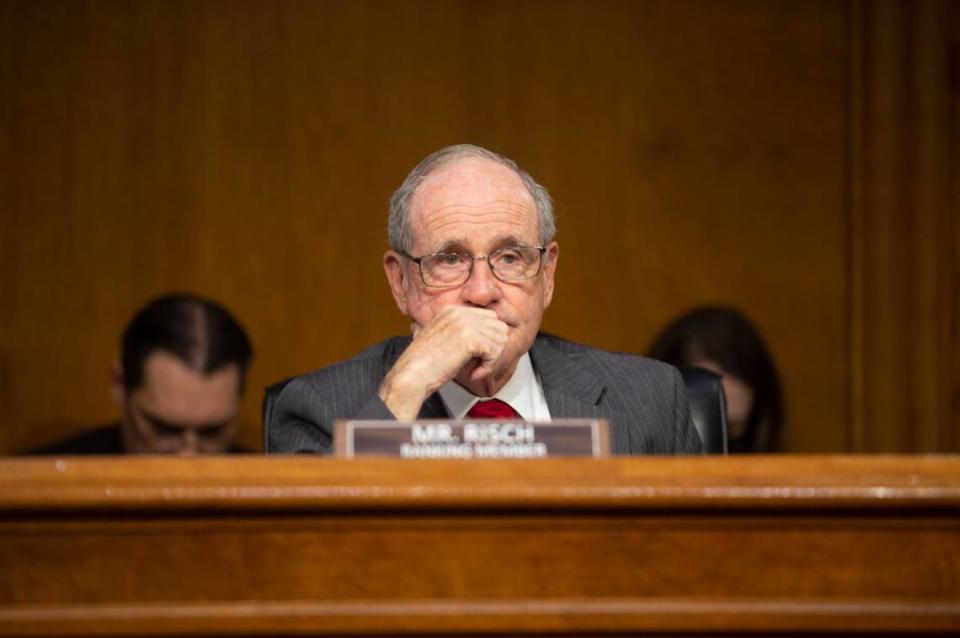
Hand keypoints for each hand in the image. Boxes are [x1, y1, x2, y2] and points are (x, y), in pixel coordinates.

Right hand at [378, 306, 508, 419]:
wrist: (411, 374)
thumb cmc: (423, 364)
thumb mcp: (441, 339)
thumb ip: (459, 332)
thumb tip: (484, 339)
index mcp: (451, 310)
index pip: (488, 317)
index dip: (488, 338)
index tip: (480, 355)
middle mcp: (459, 312)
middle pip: (498, 325)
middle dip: (494, 347)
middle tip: (482, 363)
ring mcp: (465, 323)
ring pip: (500, 338)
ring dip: (493, 359)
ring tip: (478, 369)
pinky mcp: (470, 339)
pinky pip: (495, 352)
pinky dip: (489, 367)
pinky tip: (475, 374)